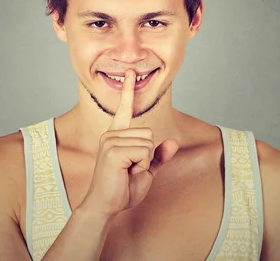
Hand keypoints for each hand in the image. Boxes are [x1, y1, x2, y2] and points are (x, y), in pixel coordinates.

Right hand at [78, 69, 179, 218]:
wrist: (106, 206)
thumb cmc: (122, 189)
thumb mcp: (146, 171)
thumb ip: (158, 156)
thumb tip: (173, 142)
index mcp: (116, 135)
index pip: (124, 109)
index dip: (129, 91)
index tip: (132, 73)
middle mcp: (111, 134)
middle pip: (149, 132)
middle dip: (148, 155)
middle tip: (131, 169)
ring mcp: (110, 141)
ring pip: (148, 142)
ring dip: (145, 162)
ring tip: (128, 171)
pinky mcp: (113, 150)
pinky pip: (144, 152)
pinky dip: (142, 166)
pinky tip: (127, 173)